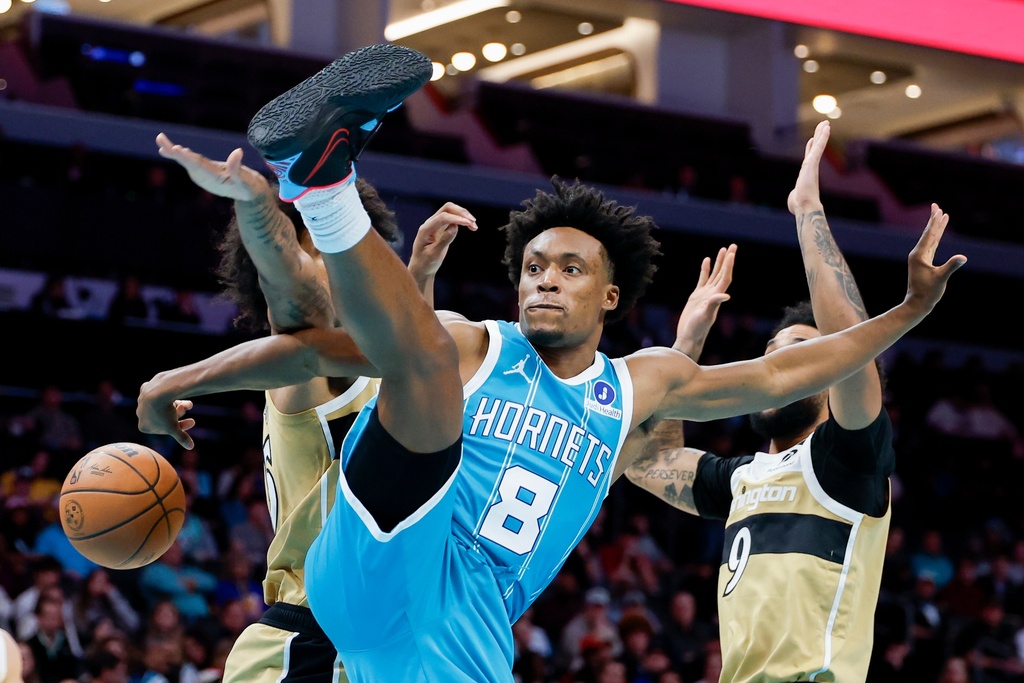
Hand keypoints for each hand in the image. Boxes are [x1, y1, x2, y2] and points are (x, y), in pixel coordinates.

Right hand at [137, 380, 195, 449]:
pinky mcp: (145, 388)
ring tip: (189, 404)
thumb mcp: (174, 427)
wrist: (157, 391)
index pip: (165, 428)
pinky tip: (175, 394)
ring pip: (164, 404)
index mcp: (144, 426)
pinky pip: (159, 393)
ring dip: (178, 405)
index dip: (179, 426)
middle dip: (179, 415)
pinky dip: (168, 394)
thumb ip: (181, 438)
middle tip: (191, 413)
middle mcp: (140, 414)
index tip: (192, 422)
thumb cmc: (165, 413)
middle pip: (165, 416)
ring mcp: (141, 401)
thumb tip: (190, 447)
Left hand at [155, 132, 268, 201]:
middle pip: (188, 163)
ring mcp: (206, 176)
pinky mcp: (208, 173)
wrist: (251, 196)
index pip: (199, 166)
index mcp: (215, 179)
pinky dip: (184, 156)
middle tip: (160, 139)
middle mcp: (207, 178)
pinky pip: (193, 163)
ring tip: (162, 144)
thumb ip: (239, 168)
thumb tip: (238, 152)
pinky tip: (177, 150)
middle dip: (174, 152)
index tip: (176, 149)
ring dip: (175, 153)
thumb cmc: (251, 188)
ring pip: (188, 162)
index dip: (186, 158)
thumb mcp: (248, 181)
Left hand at [407, 202, 477, 279]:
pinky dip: (463, 220)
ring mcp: (436, 224)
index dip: (456, 219)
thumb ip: (444, 240)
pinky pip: (453, 218)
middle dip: (461, 212)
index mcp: (425, 229)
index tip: (469, 224)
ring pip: (452, 211)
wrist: (421, 267)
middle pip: (447, 208)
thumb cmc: (426, 262)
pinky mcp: (441, 227)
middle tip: (473, 222)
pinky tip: (471, 227)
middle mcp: (430, 223)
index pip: (442, 217)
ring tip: (474, 226)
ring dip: (464, 216)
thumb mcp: (434, 254)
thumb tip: (454, 227)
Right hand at [673, 244, 736, 358]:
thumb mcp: (705, 316)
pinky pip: (702, 279)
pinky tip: (706, 260)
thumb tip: (726, 296)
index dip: (728, 265)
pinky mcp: (696, 296)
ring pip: (714, 274)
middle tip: (733, 246)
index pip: (725, 277)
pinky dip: (705, 270)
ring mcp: (705, 294)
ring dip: (719, 263)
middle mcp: (713, 294)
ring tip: (722, 250)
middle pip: (723, 273)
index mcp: (716, 297)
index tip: (732, 253)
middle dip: (728, 260)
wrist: (689, 337)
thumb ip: (714, 304)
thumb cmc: (697, 329)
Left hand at [788, 120, 828, 214]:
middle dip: (819, 136)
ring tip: (826, 123)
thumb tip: (794, 199)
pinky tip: (826, 128)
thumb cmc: (799, 206)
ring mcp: (812, 164)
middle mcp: (811, 167)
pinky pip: (819, 147)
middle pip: (815, 148)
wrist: (805, 206)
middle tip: (824, 125)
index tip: (812, 139)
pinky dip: (822, 138)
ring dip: (822, 134)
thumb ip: (794, 196)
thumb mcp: (794, 198)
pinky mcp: (812, 163)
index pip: (809, 157)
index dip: (811, 147)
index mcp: (807, 173)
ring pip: (818, 146)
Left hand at [904, 203, 965, 316]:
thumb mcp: (941, 278)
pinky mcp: (923, 262)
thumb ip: (951, 267)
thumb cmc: (928, 292)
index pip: (929, 235)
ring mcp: (920, 258)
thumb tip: (962, 258)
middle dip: (933, 219)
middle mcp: (918, 254)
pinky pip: (931, 245)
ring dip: (936, 227)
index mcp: (919, 255)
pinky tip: (938, 233)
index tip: (938, 210)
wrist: (918, 303)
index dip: (935, 222)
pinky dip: (936, 237)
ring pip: (930, 238)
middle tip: (936, 206)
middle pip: (928, 233)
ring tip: (941, 215)